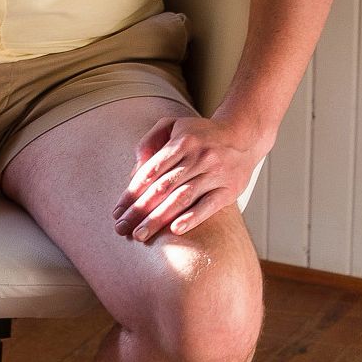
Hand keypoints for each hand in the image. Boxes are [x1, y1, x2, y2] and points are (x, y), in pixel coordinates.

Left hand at [113, 113, 262, 243]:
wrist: (244, 136)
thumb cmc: (201, 135)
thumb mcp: (174, 126)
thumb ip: (150, 142)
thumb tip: (134, 170)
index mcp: (183, 141)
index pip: (151, 170)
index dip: (132, 192)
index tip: (118, 211)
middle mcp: (200, 156)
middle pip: (163, 187)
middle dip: (140, 210)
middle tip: (122, 228)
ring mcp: (216, 173)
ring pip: (182, 198)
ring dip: (159, 218)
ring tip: (140, 235)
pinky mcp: (229, 189)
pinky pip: (209, 206)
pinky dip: (192, 218)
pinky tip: (175, 230)